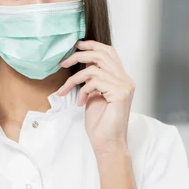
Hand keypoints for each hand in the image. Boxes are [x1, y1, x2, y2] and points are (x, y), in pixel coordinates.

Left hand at [56, 40, 134, 156]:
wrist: (107, 143)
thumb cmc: (100, 123)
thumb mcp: (93, 95)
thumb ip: (92, 79)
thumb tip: (84, 61)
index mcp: (121, 78)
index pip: (109, 52)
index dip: (93, 45)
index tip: (76, 45)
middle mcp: (125, 79)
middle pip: (102, 54)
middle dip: (80, 55)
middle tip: (63, 62)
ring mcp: (124, 85)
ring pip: (93, 69)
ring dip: (74, 79)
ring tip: (65, 90)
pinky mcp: (120, 93)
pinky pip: (94, 82)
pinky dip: (83, 91)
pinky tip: (81, 103)